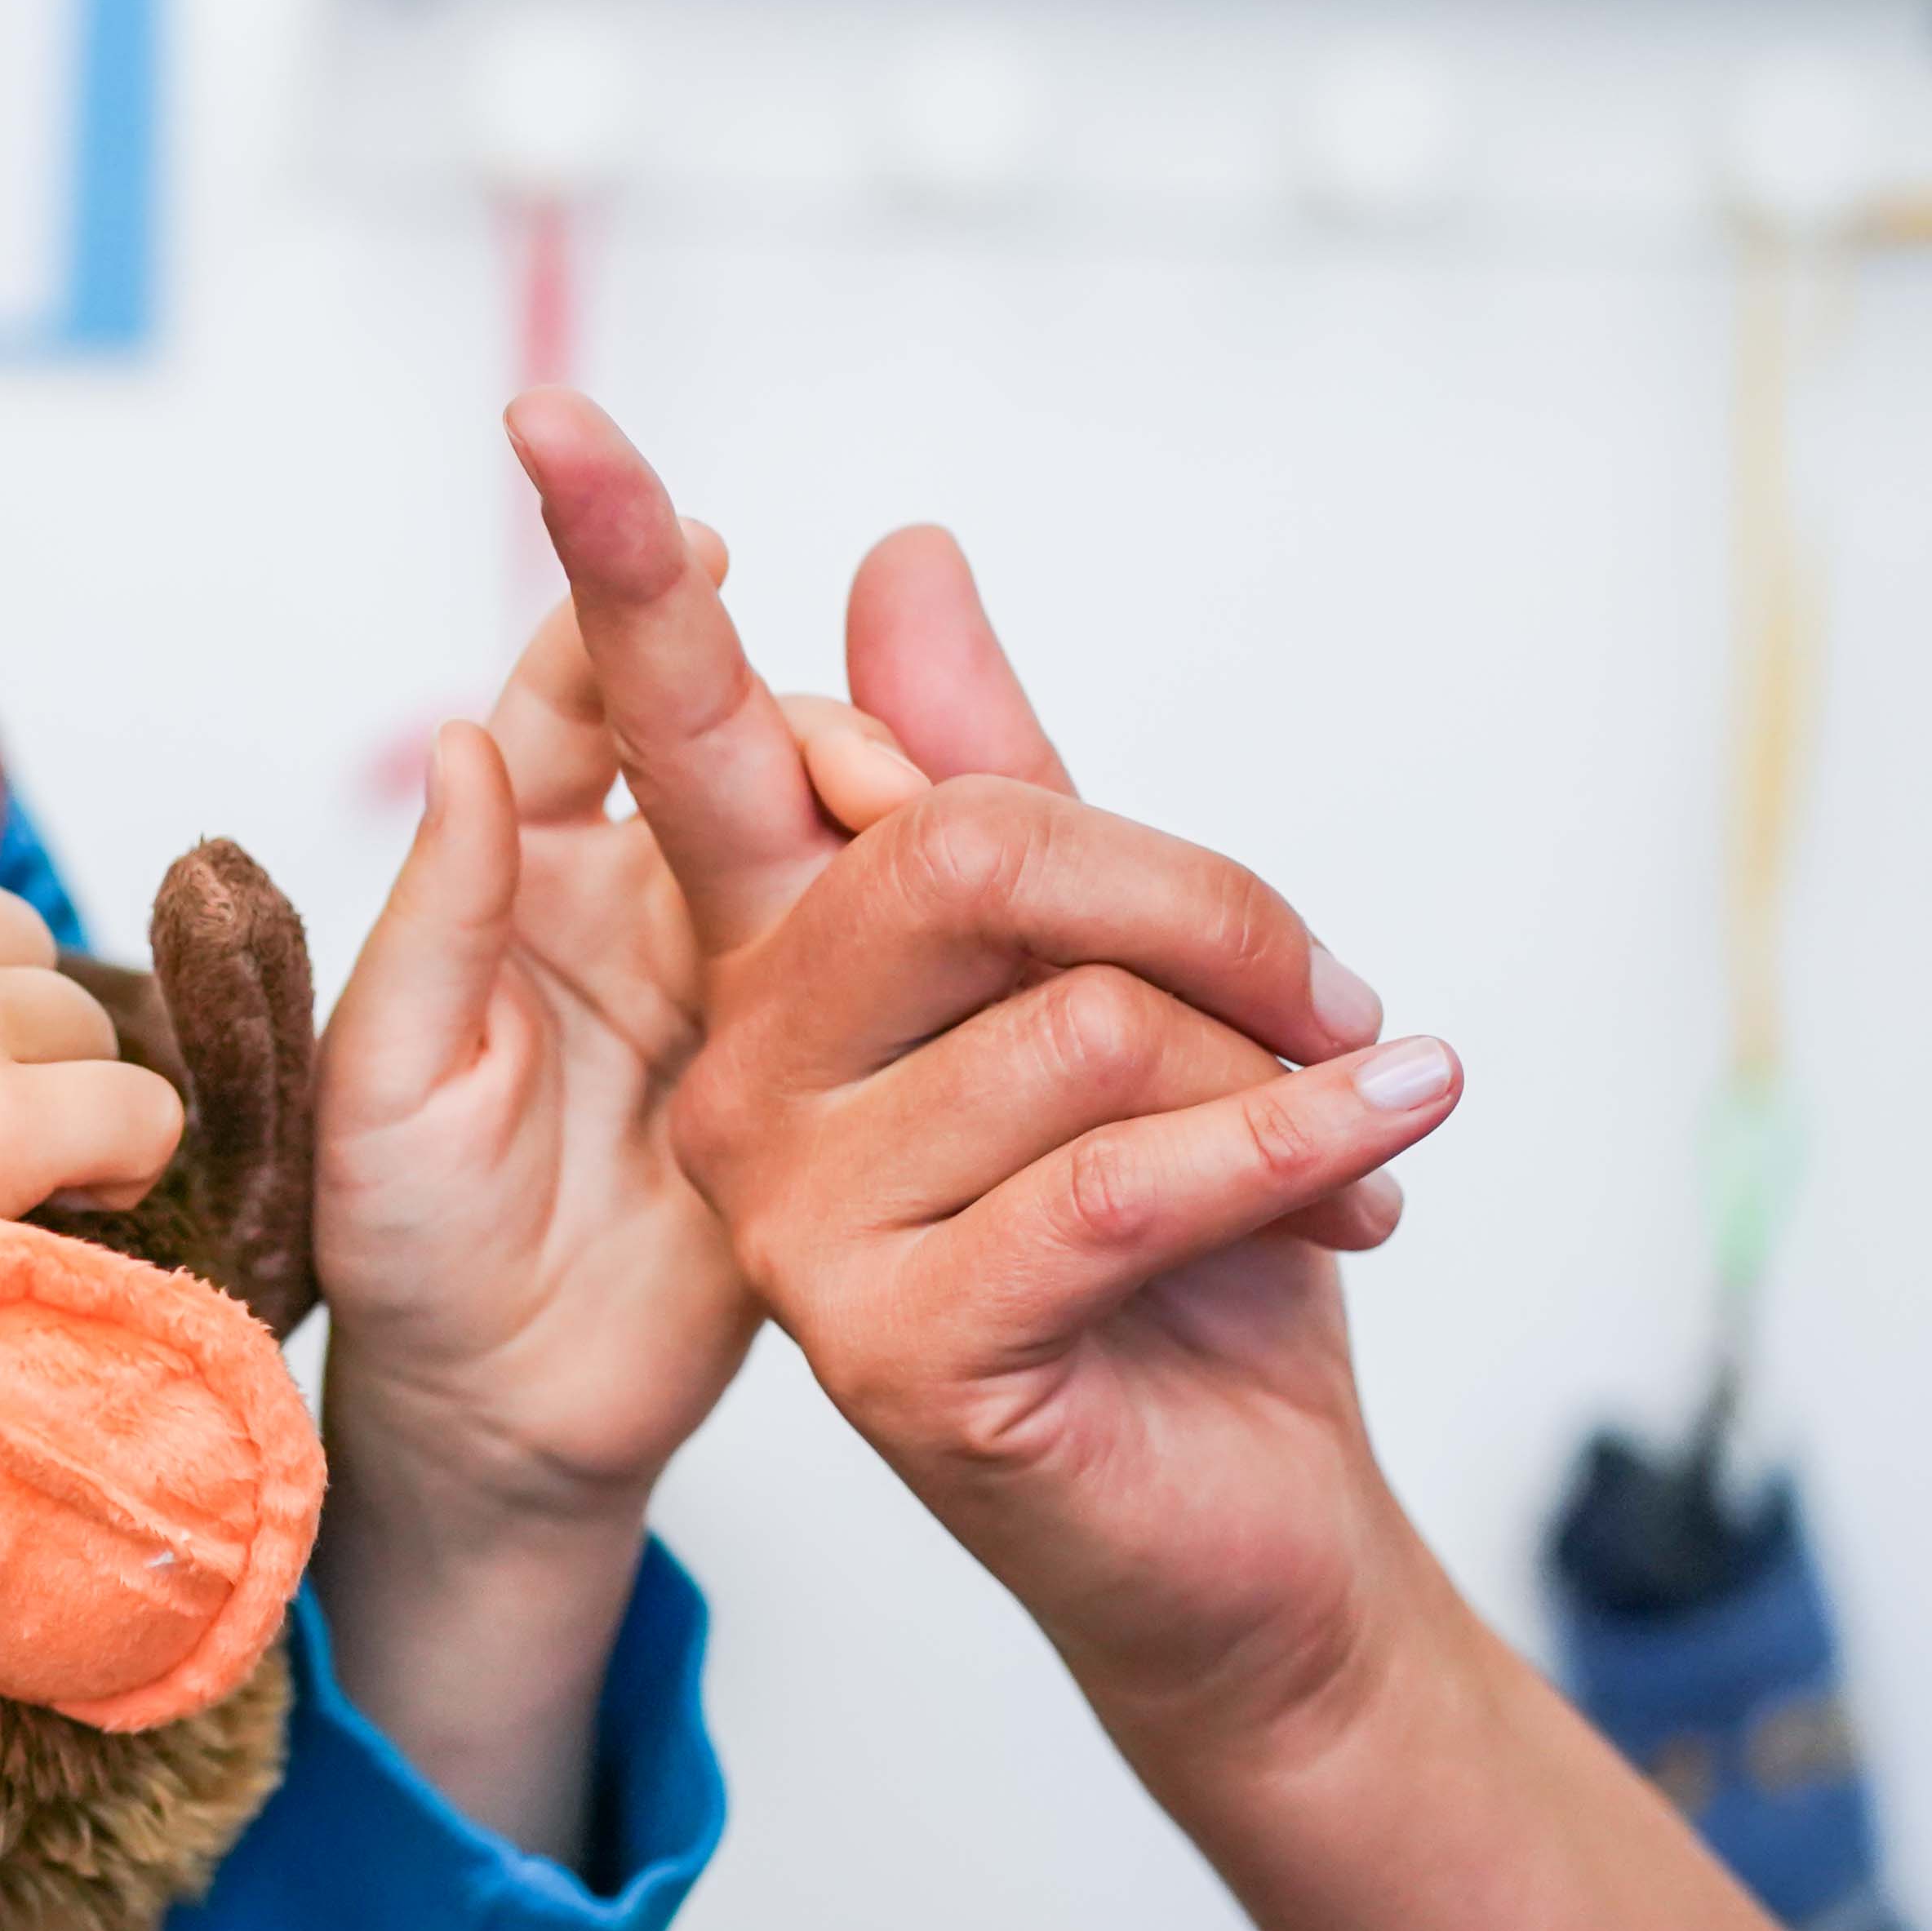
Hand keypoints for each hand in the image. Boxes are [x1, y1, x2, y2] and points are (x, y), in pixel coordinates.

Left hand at [312, 549, 952, 1527]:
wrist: (509, 1419)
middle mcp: (656, 891)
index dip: (640, 601)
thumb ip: (437, 918)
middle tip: (886, 782)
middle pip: (760, 744)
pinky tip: (1066, 940)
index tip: (704, 544)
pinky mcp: (857, 1078)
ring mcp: (765, 976)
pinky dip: (1007, 945)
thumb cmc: (412, 1253)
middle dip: (838, 731)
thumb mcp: (390, 1096)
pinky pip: (947, 976)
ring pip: (872, 841)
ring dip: (947, 817)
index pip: (591, 694)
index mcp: (536, 870)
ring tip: (1004, 833)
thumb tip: (459, 741)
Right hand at [514, 391, 1469, 1770]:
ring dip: (1280, 1080)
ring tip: (1341, 1140)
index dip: (615, 563)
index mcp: (783, 958)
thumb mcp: (1123, 977)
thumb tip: (897, 549)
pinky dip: (1297, 1155)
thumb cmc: (1182, 1247)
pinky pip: (1120, 1181)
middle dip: (1209, 903)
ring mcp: (791, 1215)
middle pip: (972, 848)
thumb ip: (997, 775)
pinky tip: (1381, 1162)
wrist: (1243, 1519)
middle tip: (1342, 997)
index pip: (684, 727)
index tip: (550, 411)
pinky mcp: (884, 1347)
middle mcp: (745, 1070)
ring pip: (1077, 1022)